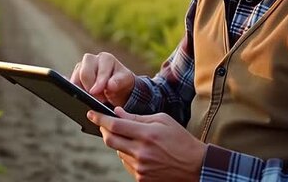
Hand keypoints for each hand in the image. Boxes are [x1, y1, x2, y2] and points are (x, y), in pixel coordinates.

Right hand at [69, 52, 134, 106]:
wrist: (117, 88)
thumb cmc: (121, 82)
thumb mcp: (125, 81)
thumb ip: (118, 82)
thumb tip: (110, 85)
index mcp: (106, 58)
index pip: (100, 70)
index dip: (99, 83)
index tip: (98, 94)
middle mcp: (92, 59)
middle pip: (84, 72)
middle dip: (89, 87)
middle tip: (97, 99)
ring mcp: (82, 66)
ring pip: (76, 78)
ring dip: (82, 90)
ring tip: (92, 98)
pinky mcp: (75, 75)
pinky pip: (72, 83)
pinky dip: (76, 91)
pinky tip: (83, 97)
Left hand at [87, 107, 205, 181]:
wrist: (196, 167)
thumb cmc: (180, 140)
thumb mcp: (163, 121)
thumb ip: (137, 117)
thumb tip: (116, 112)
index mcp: (147, 135)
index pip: (114, 125)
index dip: (100, 118)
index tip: (91, 113)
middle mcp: (141, 152)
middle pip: (110, 140)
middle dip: (104, 130)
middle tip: (105, 124)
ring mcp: (140, 167)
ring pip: (118, 152)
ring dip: (120, 143)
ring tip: (135, 140)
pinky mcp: (141, 178)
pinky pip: (126, 164)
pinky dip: (128, 156)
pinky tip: (141, 153)